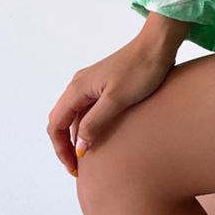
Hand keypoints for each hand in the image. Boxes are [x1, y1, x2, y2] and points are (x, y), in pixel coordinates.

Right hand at [47, 37, 177, 176]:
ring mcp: (90, 84)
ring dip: (76, 137)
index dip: (61, 149)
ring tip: (88, 157)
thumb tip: (79, 149)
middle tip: (78, 168)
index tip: (74, 167)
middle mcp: (78, 85)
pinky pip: (86, 109)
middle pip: (61, 121)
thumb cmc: (140, 70)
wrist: (158, 46)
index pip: (56, 125)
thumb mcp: (116, 101)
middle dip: (65, 146)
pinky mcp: (103, 84)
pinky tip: (99, 137)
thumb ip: (95, 124)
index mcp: (77, 89)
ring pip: (74, 116)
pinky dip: (87, 126)